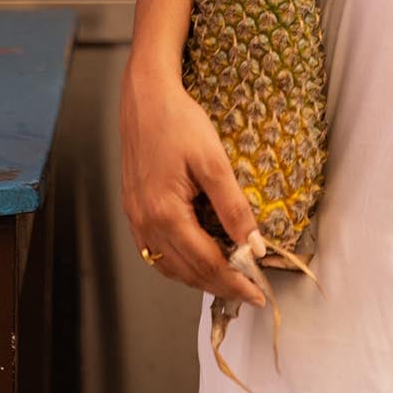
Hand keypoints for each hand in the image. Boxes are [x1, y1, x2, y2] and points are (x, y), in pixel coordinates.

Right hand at [119, 63, 266, 306]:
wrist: (145, 99)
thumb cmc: (179, 122)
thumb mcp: (214, 161)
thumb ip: (234, 207)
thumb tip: (255, 245)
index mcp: (166, 214)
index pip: (207, 264)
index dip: (235, 282)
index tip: (259, 294)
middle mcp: (146, 225)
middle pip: (187, 272)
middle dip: (220, 286)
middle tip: (249, 291)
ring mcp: (136, 220)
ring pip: (170, 267)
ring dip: (199, 278)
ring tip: (228, 279)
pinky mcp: (133, 211)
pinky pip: (157, 252)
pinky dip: (180, 264)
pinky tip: (197, 257)